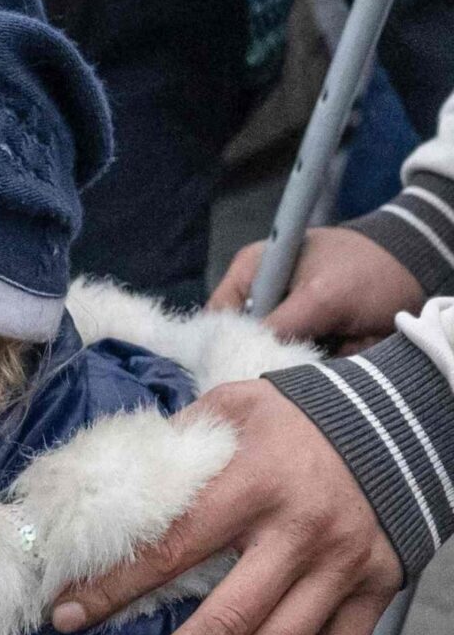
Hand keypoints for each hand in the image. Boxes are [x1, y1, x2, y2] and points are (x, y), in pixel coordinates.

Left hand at [50, 380, 403, 634]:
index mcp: (252, 484)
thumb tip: (106, 487)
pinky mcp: (378, 589)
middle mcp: (298, 534)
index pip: (169, 548)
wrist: (400, 420)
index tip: (65, 619)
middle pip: (223, 624)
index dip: (114, 589)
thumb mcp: (230, 410)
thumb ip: (174, 448)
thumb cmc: (294, 417)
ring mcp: (342, 568)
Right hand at [209, 227, 423, 352]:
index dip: (227, 344)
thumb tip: (250, 356)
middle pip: (248, 342)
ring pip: (279, 356)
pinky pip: (305, 360)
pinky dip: (323, 363)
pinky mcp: (313, 334)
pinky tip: (342, 353)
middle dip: (273, 355)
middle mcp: (264, 297)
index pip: (219, 318)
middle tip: (300, 359)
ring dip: (303, 361)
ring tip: (331, 352)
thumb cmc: (366, 268)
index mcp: (251, 274)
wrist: (416, 267)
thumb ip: (280, 325)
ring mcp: (289, 316)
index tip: (246, 367)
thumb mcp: (321, 296)